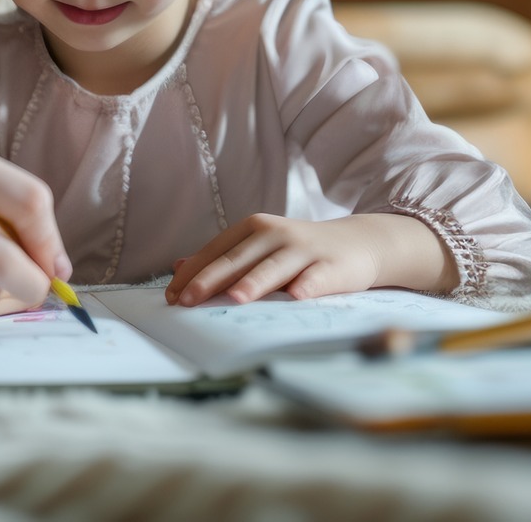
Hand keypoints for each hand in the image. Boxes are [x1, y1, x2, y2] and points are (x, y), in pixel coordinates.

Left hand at [163, 212, 453, 305]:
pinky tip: (298, 297)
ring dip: (254, 282)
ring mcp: (304, 249)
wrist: (359, 243)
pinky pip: (317, 277)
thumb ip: (222, 256)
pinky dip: (308, 286)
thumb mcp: (259, 247)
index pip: (215, 252)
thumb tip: (178, 266)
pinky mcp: (332, 266)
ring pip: (274, 267)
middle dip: (210, 280)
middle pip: (237, 259)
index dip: (192, 274)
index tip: (171, 297)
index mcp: (252, 229)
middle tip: (187, 301)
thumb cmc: (300, 252)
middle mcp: (275, 234)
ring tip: (236, 299)